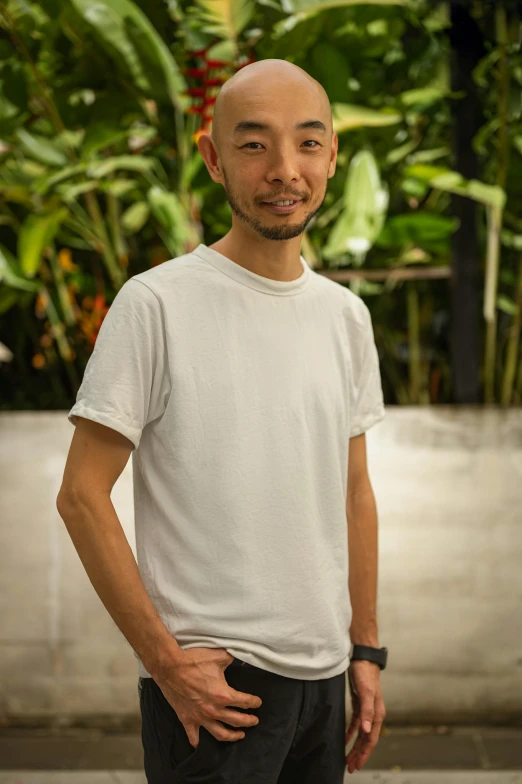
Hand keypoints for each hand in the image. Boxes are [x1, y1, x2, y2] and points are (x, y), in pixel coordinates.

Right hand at [152, 647, 262, 748]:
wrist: (170, 666)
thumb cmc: (194, 660)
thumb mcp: (219, 656)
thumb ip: (232, 659)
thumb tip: (241, 659)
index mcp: (223, 694)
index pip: (244, 702)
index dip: (253, 702)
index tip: (258, 703)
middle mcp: (214, 709)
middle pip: (236, 720)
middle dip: (248, 721)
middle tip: (254, 721)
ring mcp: (200, 717)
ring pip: (220, 733)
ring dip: (232, 736)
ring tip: (239, 735)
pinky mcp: (187, 719)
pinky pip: (194, 736)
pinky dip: (198, 742)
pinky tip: (201, 745)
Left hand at [345, 659, 385, 773]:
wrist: (363, 658)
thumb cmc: (365, 674)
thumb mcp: (366, 692)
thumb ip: (366, 712)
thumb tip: (366, 731)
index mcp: (377, 714)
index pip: (371, 739)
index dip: (364, 753)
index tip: (356, 765)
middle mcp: (373, 714)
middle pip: (366, 740)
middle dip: (359, 754)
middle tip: (350, 767)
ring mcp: (366, 709)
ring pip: (361, 734)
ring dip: (355, 747)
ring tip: (348, 758)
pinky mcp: (359, 704)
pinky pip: (355, 724)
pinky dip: (351, 733)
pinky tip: (345, 740)